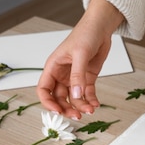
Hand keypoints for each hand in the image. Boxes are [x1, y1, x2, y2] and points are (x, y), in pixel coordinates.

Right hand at [37, 0, 123, 119]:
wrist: (101, 28)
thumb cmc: (85, 34)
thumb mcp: (80, 54)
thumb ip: (78, 75)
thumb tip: (75, 96)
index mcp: (53, 67)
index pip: (44, 89)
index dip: (48, 102)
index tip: (58, 111)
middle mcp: (62, 75)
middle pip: (59, 98)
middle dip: (66, 108)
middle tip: (77, 116)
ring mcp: (74, 78)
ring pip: (73, 98)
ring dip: (81, 106)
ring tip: (91, 110)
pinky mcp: (87, 78)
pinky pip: (87, 94)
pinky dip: (91, 101)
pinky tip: (96, 105)